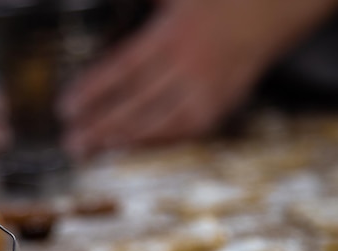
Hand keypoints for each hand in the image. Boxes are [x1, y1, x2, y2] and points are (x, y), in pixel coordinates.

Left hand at [59, 0, 337, 157]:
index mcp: (172, 34)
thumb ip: (140, 5)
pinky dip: (157, 140)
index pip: (123, 69)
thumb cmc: (214, 1)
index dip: (92, 92)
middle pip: (137, 103)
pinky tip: (133, 145)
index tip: (66, 108)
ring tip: (94, 149)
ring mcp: (207, 89)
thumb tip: (98, 11)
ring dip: (124, 139)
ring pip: (160, 123)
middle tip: (71, 142)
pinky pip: (185, 130)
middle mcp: (189, 65)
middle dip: (101, 125)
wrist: (271, 10)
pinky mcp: (221, 105)